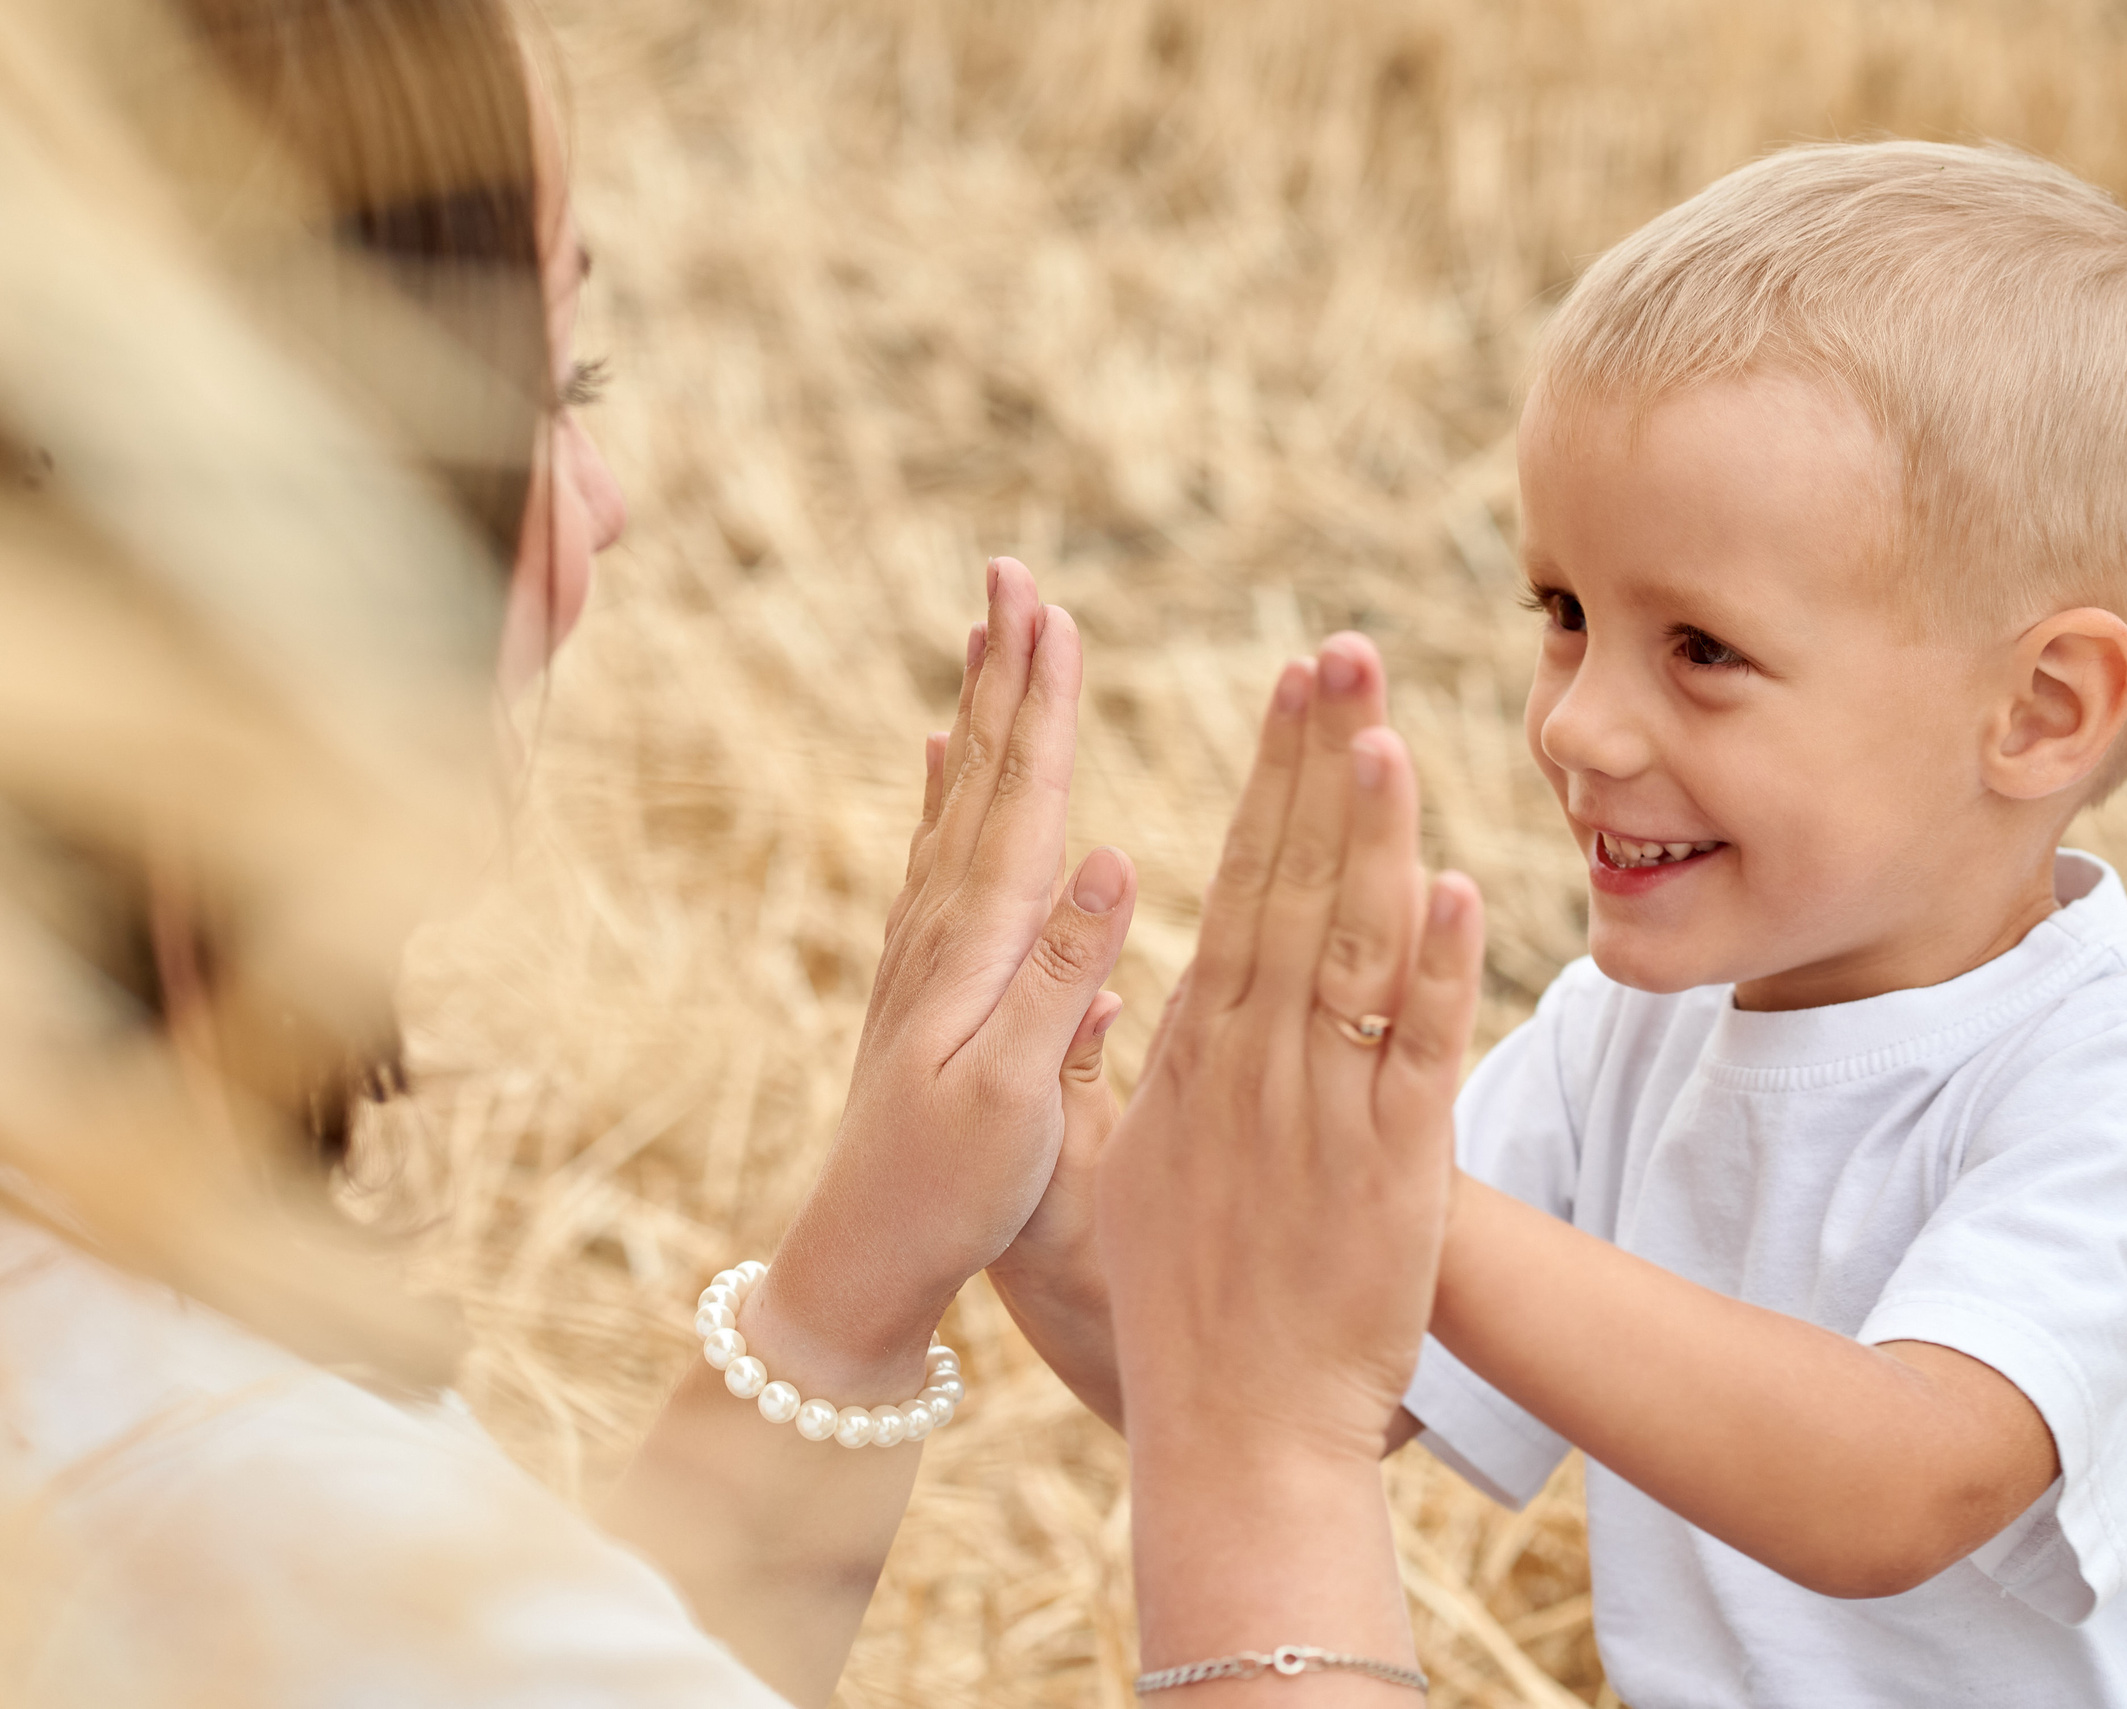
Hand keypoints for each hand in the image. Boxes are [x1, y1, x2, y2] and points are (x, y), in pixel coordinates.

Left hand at [751, 557, 1136, 1390]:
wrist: (863, 1261)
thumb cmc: (950, 1195)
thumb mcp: (1017, 1100)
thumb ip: (1060, 981)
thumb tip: (1109, 857)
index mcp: (976, 953)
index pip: (1021, 802)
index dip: (1043, 706)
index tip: (1058, 613)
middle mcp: (943, 934)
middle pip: (984, 776)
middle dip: (1005, 674)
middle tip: (1013, 574)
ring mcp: (925, 953)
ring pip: (962, 802)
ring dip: (982, 712)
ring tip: (988, 632)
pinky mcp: (923, 980)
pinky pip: (940, 855)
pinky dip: (951, 791)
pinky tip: (950, 759)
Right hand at [1097, 634, 1484, 1468]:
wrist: (1238, 1436)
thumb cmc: (1181, 1313)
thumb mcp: (1127, 1177)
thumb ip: (1147, 1076)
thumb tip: (1134, 999)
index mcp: (1191, 1057)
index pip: (1234, 887)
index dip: (1273, 784)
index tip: (1296, 692)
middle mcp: (1249, 1067)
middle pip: (1283, 887)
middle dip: (1312, 764)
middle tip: (1339, 653)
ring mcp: (1319, 1114)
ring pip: (1344, 952)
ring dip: (1364, 838)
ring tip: (1383, 732)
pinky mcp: (1392, 1174)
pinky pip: (1414, 1056)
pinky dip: (1434, 973)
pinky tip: (1454, 891)